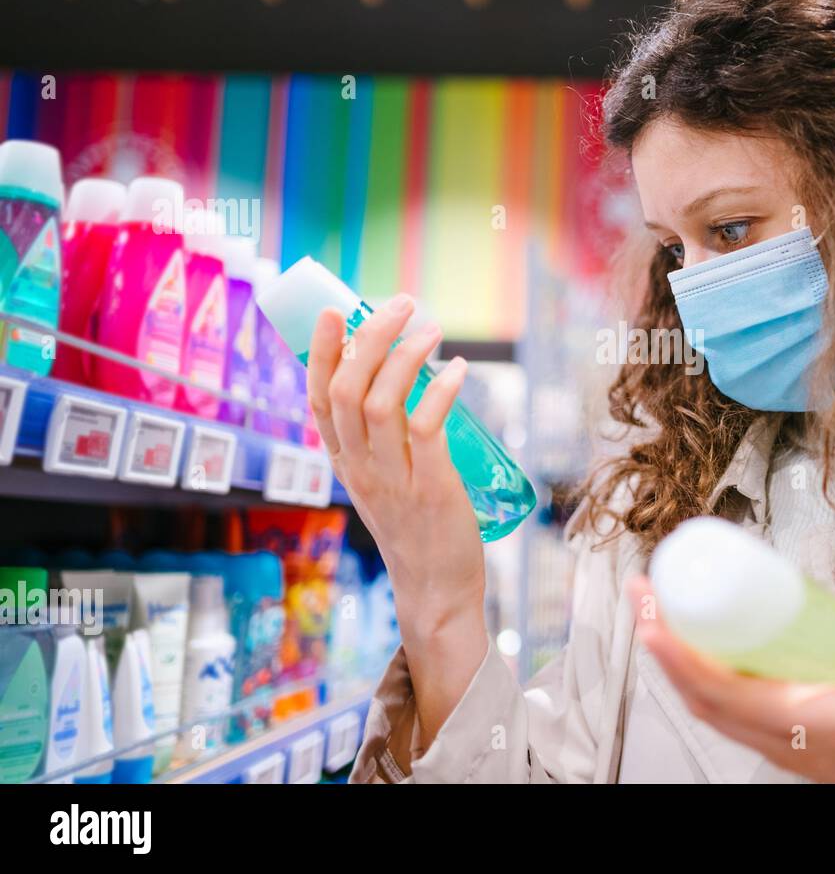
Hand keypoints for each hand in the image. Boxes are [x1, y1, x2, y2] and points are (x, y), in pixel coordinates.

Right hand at [306, 297, 484, 639]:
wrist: (436, 587)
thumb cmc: (415, 525)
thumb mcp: (382, 480)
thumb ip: (381, 438)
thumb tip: (401, 380)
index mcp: (344, 462)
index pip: (318, 399)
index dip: (320, 352)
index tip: (333, 311)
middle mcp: (360, 468)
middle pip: (346, 390)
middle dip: (369, 338)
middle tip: (399, 304)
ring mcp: (393, 479)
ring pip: (380, 403)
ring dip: (406, 357)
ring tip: (430, 329)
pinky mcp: (431, 488)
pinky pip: (427, 427)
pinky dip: (441, 391)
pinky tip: (458, 371)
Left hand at [627, 575, 834, 782]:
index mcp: (814, 722)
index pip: (725, 691)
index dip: (680, 655)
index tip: (653, 618)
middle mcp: (786, 738)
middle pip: (701, 695)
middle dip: (662, 642)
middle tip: (643, 592)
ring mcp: (780, 744)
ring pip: (708, 706)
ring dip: (674, 658)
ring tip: (659, 610)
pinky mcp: (784, 741)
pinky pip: (726, 709)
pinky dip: (699, 675)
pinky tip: (699, 646)